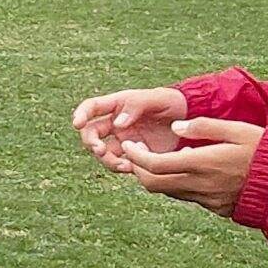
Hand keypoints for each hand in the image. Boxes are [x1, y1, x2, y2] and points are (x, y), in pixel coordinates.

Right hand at [69, 86, 187, 175]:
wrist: (190, 120)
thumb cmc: (172, 103)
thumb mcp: (156, 99)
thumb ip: (135, 107)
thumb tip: (117, 124)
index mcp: (117, 105)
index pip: (91, 107)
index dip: (81, 114)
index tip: (77, 124)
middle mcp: (116, 124)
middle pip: (91, 134)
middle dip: (91, 143)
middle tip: (100, 150)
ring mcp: (124, 141)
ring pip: (103, 153)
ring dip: (106, 160)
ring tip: (123, 165)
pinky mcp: (134, 155)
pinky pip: (119, 164)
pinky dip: (121, 168)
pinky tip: (132, 168)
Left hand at [120, 117, 263, 214]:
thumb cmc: (263, 151)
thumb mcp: (237, 129)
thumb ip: (204, 127)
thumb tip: (175, 127)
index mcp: (202, 163)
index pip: (155, 165)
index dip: (136, 156)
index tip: (129, 144)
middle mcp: (200, 185)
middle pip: (153, 184)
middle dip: (138, 168)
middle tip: (135, 152)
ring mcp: (206, 199)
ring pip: (167, 192)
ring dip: (155, 177)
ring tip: (154, 158)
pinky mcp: (214, 207)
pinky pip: (185, 196)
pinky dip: (174, 184)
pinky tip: (180, 169)